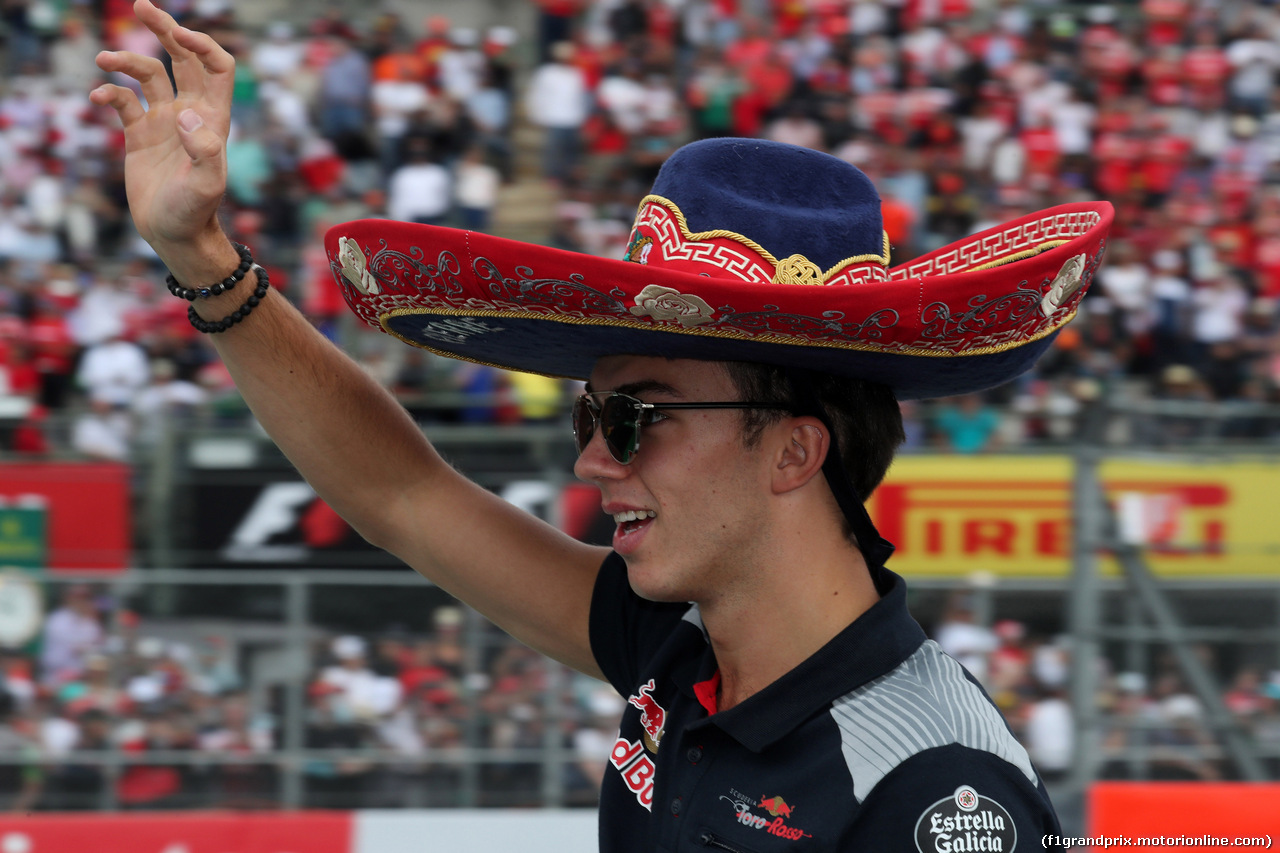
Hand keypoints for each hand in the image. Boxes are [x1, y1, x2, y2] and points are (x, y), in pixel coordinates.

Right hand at [90, 0, 232, 255]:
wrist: (174, 235)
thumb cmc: (194, 213)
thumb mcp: (205, 185)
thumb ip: (204, 150)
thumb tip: (187, 114)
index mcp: (213, 119)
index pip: (216, 67)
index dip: (201, 45)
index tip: (177, 35)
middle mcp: (191, 113)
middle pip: (182, 59)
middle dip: (165, 31)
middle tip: (142, 6)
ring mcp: (165, 122)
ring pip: (148, 75)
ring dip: (127, 61)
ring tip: (103, 59)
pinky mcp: (140, 135)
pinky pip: (124, 101)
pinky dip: (110, 92)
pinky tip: (97, 97)